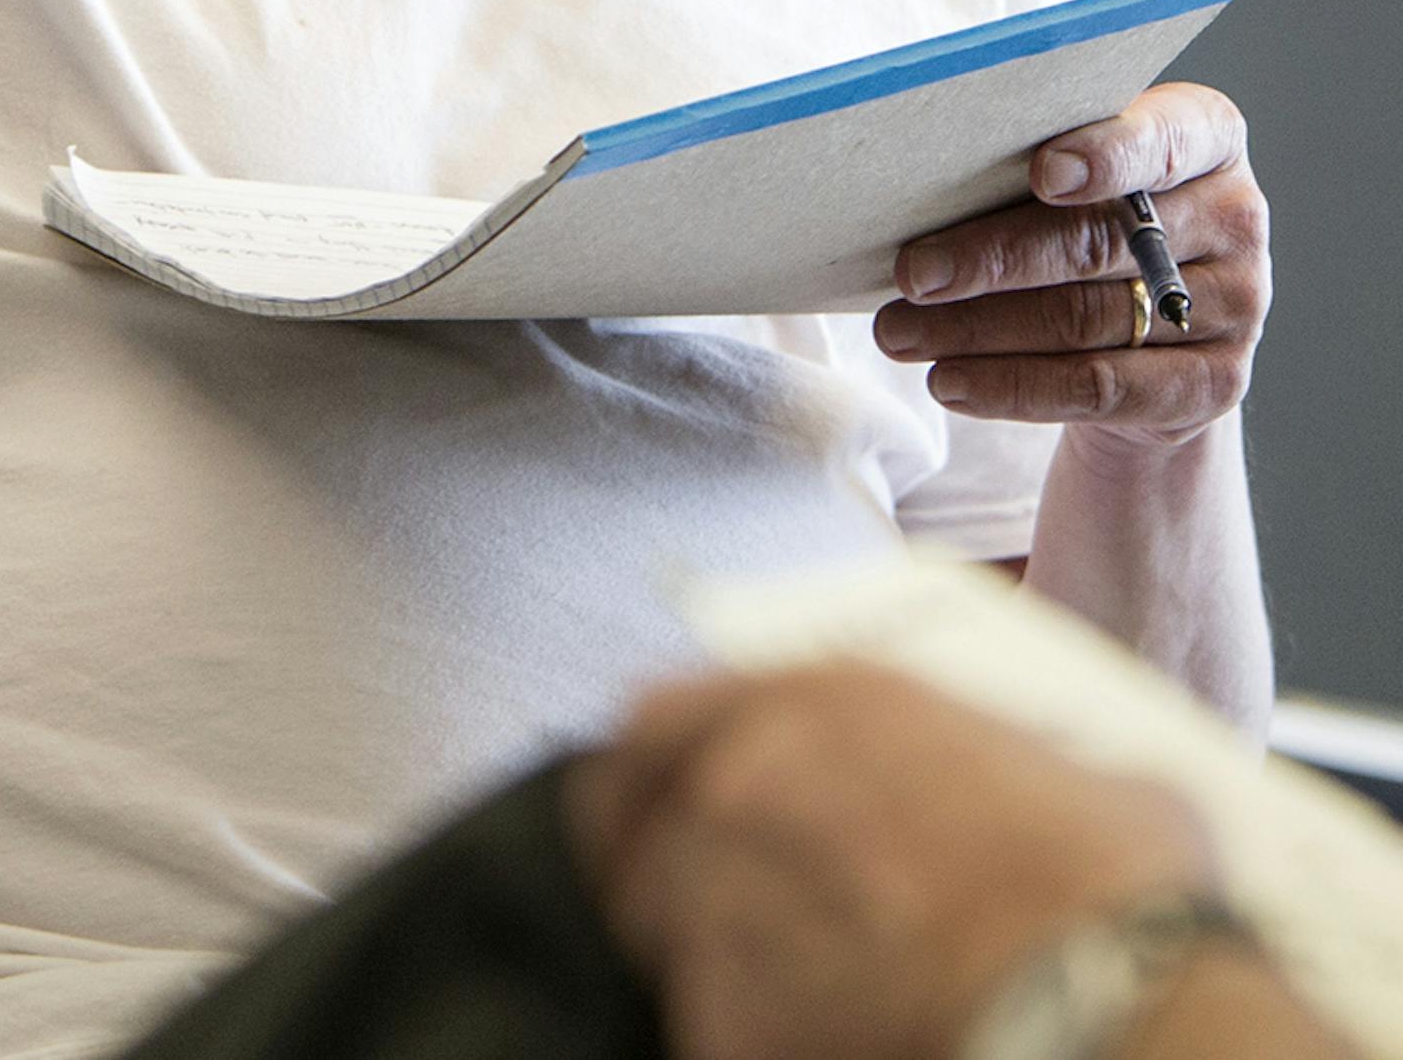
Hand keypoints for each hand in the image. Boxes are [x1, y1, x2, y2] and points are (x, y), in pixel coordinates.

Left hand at [567, 663, 1217, 1059]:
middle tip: (704, 904)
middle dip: (649, 854)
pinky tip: (810, 1042)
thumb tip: (1012, 783)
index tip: (679, 804)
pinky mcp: (720, 1015)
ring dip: (697, 951)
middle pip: (616, 811)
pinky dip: (739, 1035)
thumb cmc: (1108, 881)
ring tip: (780, 988)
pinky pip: (699, 1023)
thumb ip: (982, 752)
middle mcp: (739, 776)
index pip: (666, 715)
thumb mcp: (1051, 761)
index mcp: (813, 700)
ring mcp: (715, 895)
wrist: (1106, 999)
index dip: (665, 768)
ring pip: (648, 925)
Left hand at [876, 84, 1271, 446]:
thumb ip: (1033, 161)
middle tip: (911, 272)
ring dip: (978, 330)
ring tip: (899, 332)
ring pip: (1087, 319)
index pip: (1164, 138)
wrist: (1157, 331)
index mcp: (1207, 136)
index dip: (1107, 154)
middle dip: (992, 258)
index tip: (1043, 172)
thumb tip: (920, 178)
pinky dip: (1012, 386)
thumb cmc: (1090, 217)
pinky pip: (1100, 387)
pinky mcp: (1214, 384)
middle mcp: (1235, 216)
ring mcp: (1237, 306)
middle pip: (1100, 239)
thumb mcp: (1079, 173)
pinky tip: (949, 381)